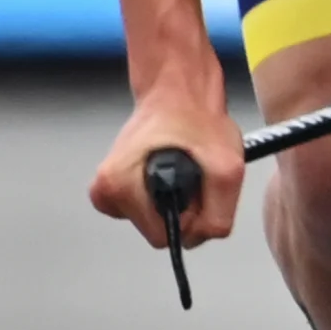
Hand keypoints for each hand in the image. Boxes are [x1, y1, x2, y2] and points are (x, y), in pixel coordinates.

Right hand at [89, 83, 243, 246]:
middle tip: (192, 174)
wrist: (177, 92)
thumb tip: (201, 237)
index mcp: (118, 186)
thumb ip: (219, 213)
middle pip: (156, 232)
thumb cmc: (197, 120)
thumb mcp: (226, 167)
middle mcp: (104, 191)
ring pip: (154, 223)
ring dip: (175, 203)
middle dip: (182, 210)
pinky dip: (164, 198)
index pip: (163, 237)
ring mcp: (106, 191)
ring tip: (182, 167)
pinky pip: (148, 213)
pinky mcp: (113, 190)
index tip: (196, 186)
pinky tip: (170, 170)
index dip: (189, 217)